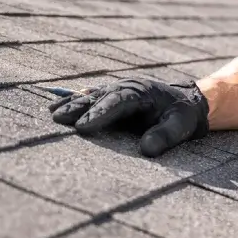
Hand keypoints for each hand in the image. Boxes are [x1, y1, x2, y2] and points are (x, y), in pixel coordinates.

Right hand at [47, 77, 209, 156]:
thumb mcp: (181, 125)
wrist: (186, 102)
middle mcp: (125, 87)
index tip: (83, 127)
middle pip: (98, 97)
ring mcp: (116, 90)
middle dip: (78, 108)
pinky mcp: (110, 97)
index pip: (117, 102)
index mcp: (141, 92)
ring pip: (90, 96)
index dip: (100, 113)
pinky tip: (54, 108)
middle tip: (58, 120)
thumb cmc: (183, 115)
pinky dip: (72, 101)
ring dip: (71, 104)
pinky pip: (89, 97)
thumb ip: (165, 136)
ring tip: (52, 114)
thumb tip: (146, 150)